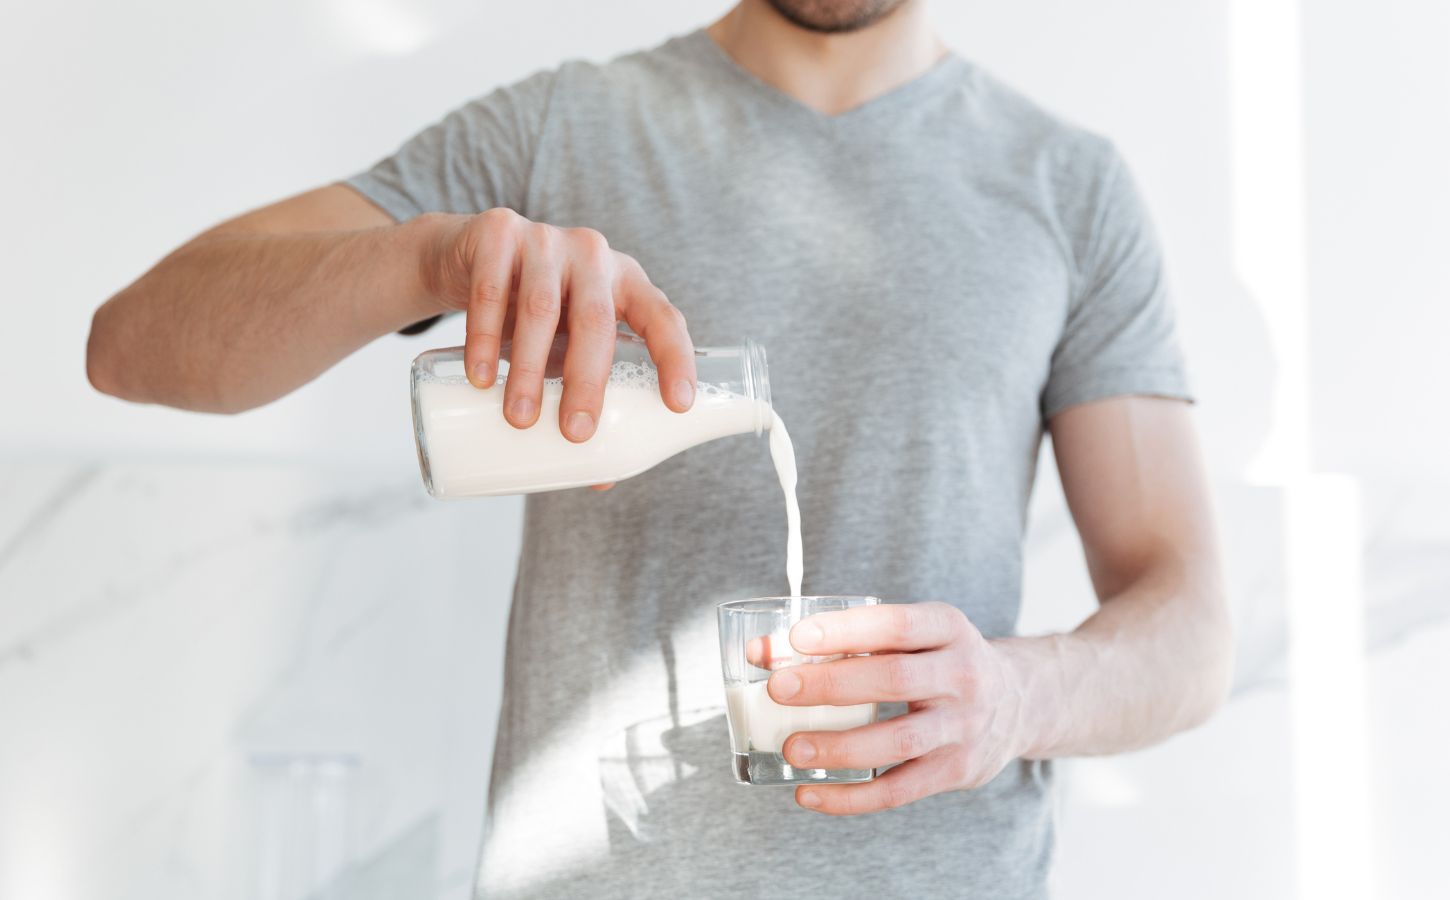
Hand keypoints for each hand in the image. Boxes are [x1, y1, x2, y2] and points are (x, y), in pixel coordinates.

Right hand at [422, 208, 695, 441]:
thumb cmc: (532, 314)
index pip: (663, 318)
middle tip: (575, 433)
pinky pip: (491, 290)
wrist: (466, 257)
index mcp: (626, 282)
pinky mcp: (498, 233)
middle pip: (596, 321)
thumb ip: (581, 394)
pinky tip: (481, 376)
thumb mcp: (563, 348)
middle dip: (587, 382)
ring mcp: (545, 239)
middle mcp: (593, 255)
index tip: (678, 406)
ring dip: (529, 369)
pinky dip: (484, 338)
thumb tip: (601, 478)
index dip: (675, 360)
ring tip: (520, 419)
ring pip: (541, 309)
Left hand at [767, 601, 1030, 814]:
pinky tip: (809, 793)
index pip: (897, 624)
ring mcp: (965, 727)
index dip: (847, 630)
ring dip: (840, 746)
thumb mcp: (912, 635)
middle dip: (832, 684)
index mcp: (949, 628)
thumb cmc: (936, 661)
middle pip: (895, 679)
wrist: (1017, 702)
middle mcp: (964, 675)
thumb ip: (846, 639)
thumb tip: (759, 652)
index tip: (797, 637)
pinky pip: (899, 790)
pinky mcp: (958, 771)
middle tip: (779, 689)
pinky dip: (851, 797)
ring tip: (792, 747)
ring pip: (899, 741)